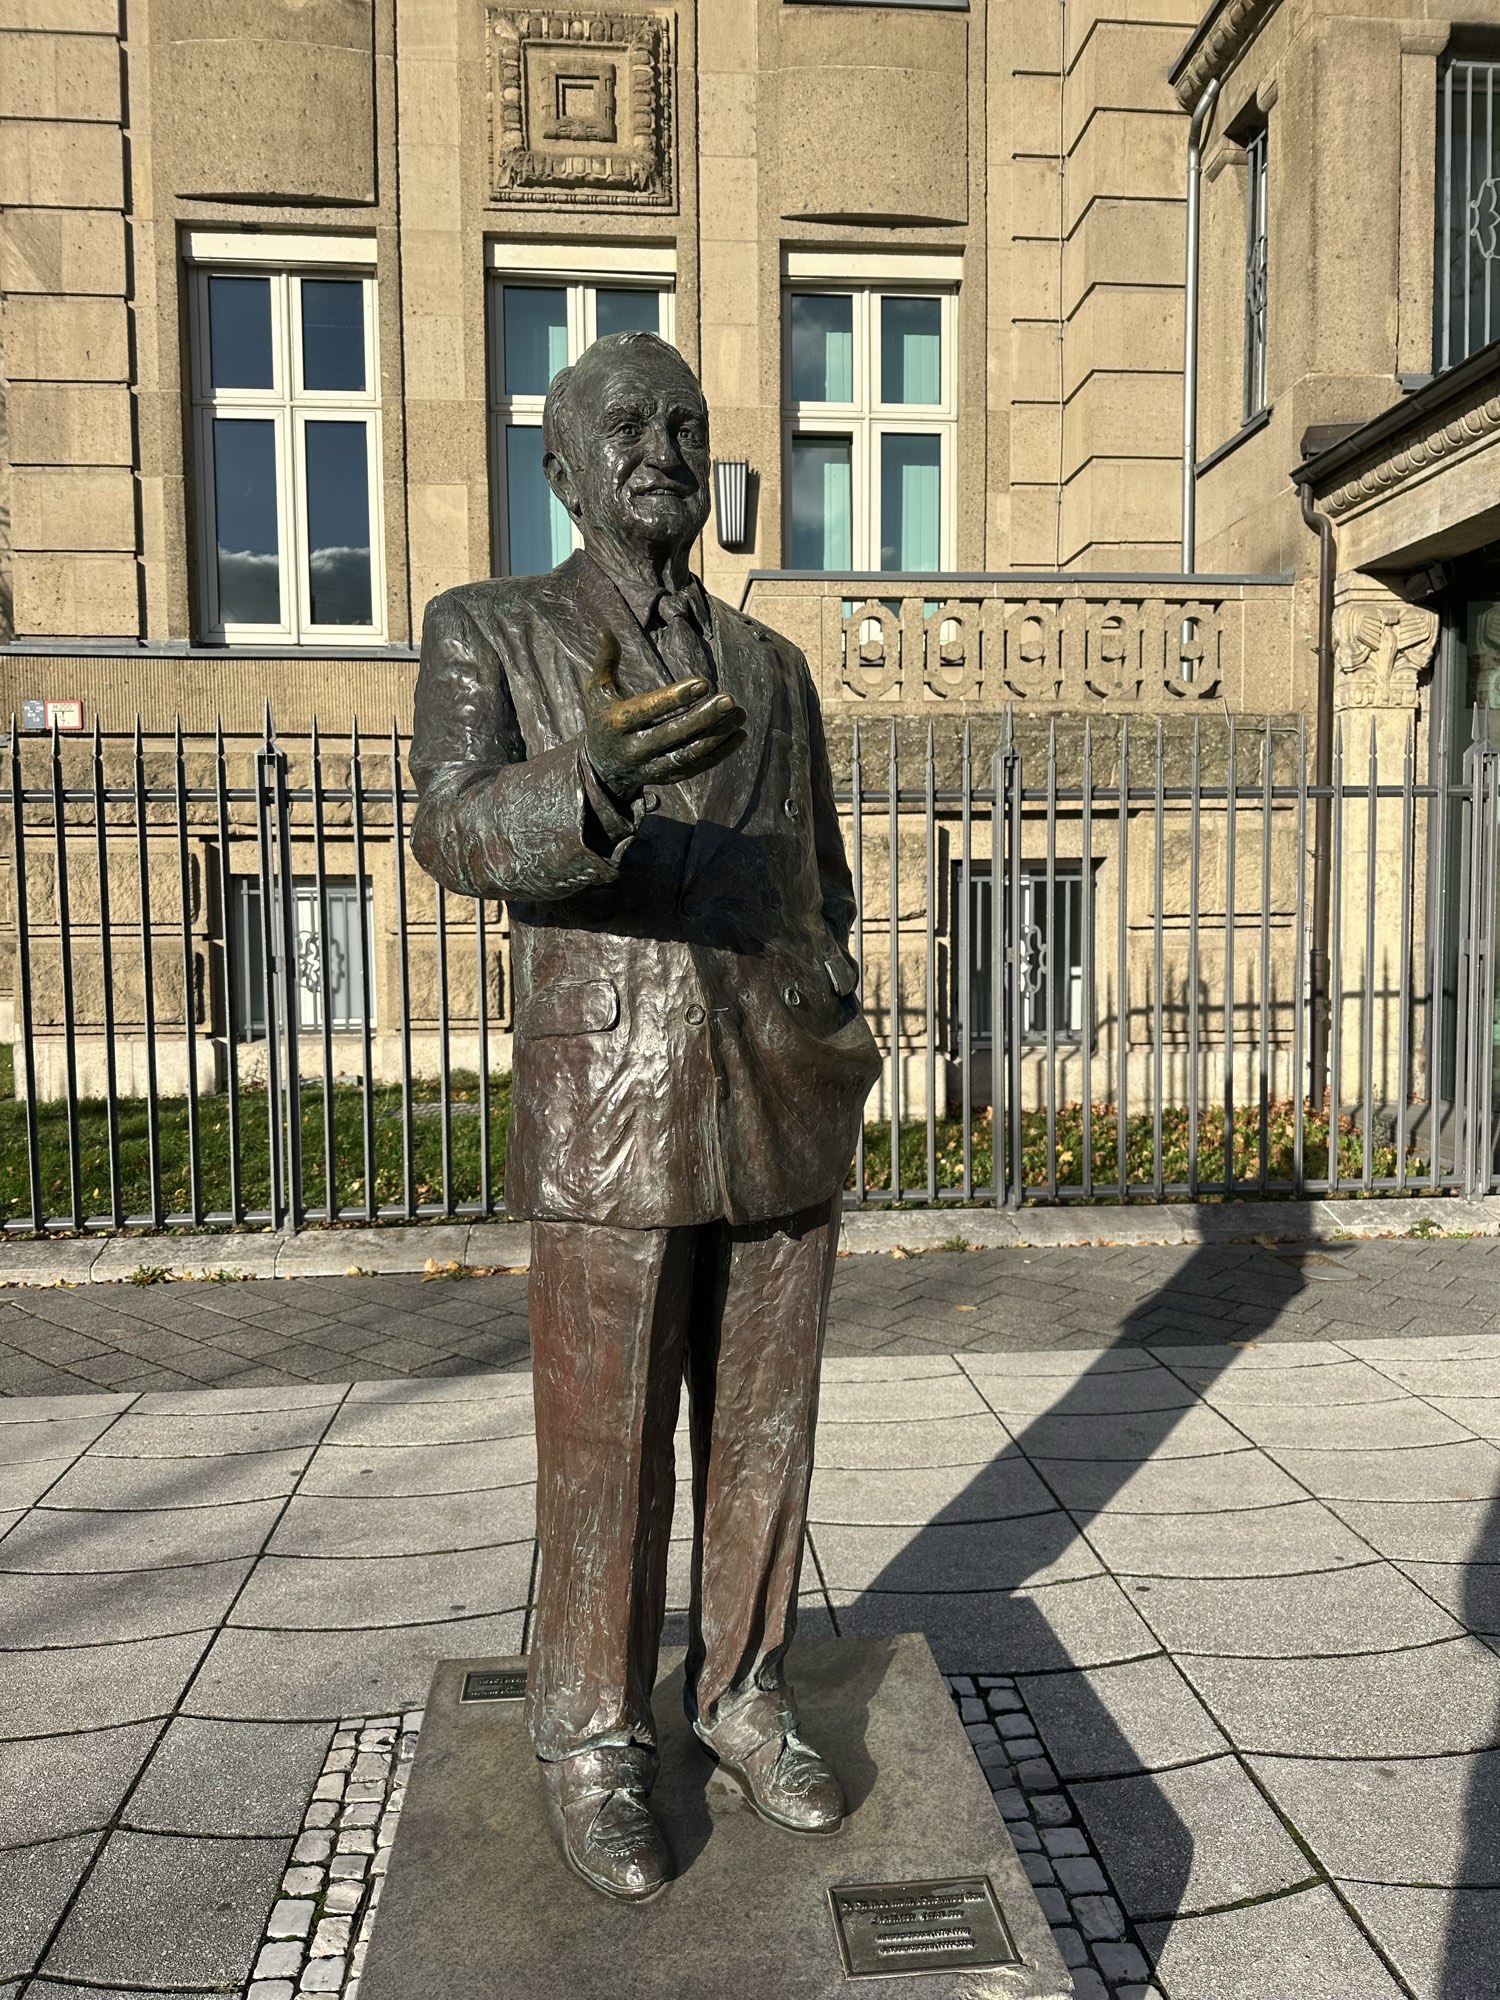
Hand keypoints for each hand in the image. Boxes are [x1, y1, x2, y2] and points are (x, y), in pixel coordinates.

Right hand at [583, 628, 745, 803]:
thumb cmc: (604, 718)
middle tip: (730, 700)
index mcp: (617, 723)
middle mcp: (633, 749)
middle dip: (703, 718)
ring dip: (717, 735)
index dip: (675, 697)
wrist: (601, 768)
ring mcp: (650, 767)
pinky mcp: (666, 779)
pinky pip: (696, 768)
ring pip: (687, 754)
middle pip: (671, 735)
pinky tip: (738, 735)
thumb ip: (605, 661)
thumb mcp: (597, 690)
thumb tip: (604, 629)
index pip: (647, 710)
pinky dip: (719, 753)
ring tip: (739, 715)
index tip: (704, 682)